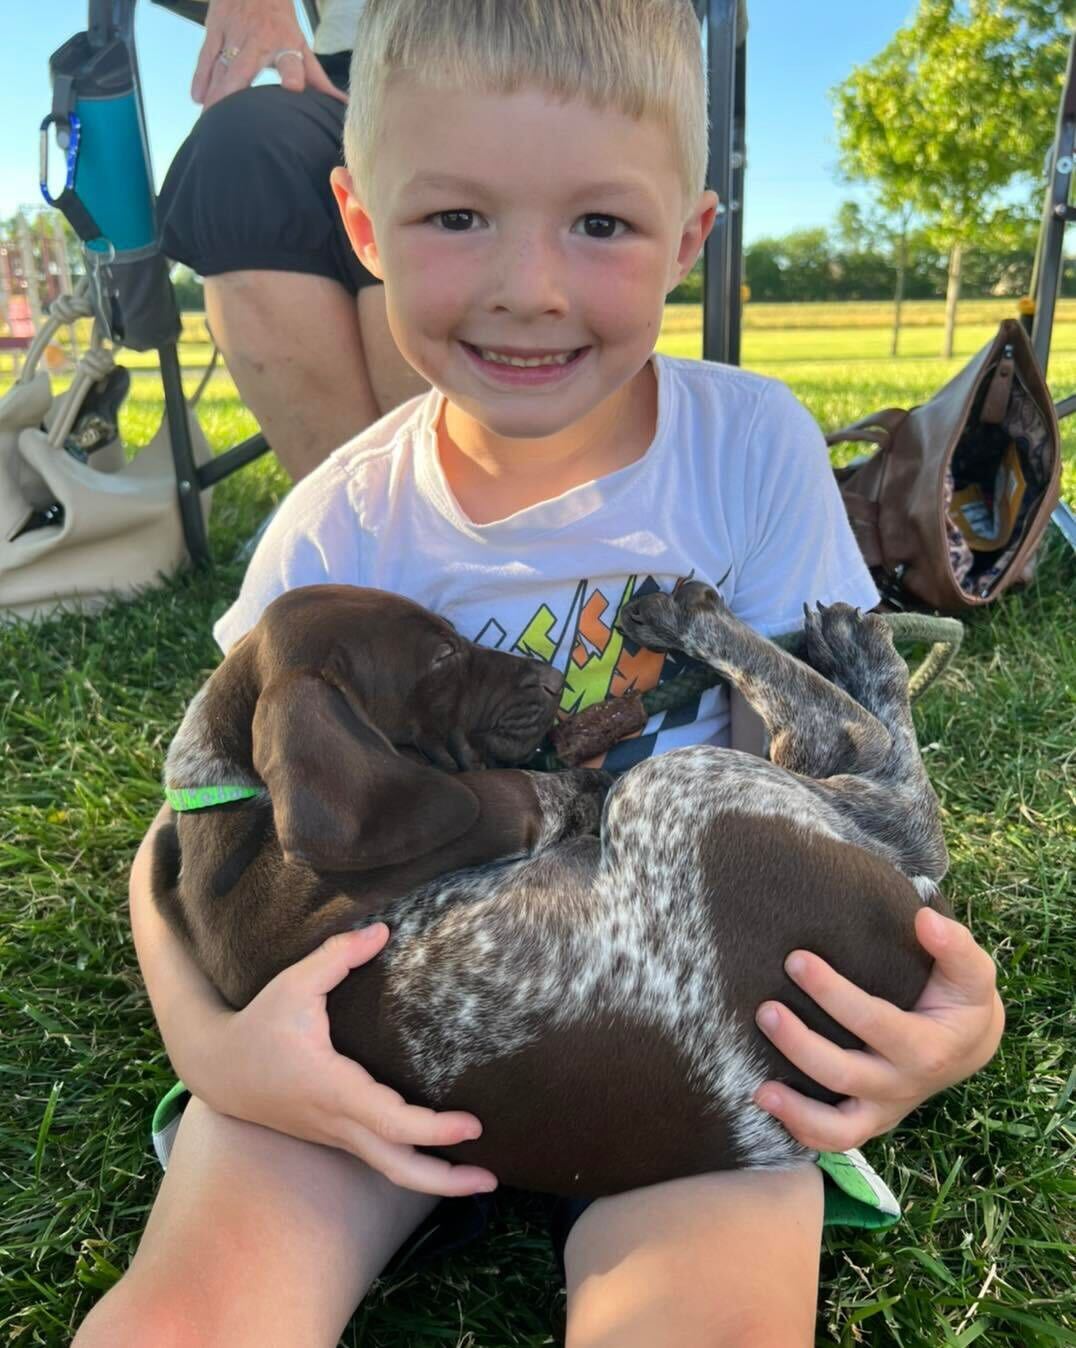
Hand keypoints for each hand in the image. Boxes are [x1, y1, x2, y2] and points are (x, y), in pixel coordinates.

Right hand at [189, 923, 497, 1196]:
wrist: (217, 1068)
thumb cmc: (258, 1025)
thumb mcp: (293, 984)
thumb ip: (337, 956)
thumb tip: (383, 931)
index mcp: (333, 1090)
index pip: (391, 1121)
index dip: (433, 1129)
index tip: (473, 1125)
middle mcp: (338, 1121)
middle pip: (396, 1168)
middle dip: (445, 1180)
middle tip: (491, 1179)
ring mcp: (336, 1134)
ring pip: (390, 1169)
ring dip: (435, 1179)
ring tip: (481, 1177)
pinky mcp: (336, 1134)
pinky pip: (380, 1157)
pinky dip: (413, 1163)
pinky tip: (442, 1157)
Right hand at [192, 0, 347, 109]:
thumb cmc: (280, 21)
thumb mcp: (300, 44)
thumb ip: (316, 77)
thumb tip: (341, 105)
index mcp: (284, 43)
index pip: (290, 60)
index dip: (291, 73)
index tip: (293, 87)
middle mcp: (258, 38)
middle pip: (244, 68)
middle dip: (235, 93)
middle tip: (230, 120)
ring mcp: (233, 33)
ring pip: (222, 66)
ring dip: (215, 92)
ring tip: (212, 119)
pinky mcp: (215, 28)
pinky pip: (206, 56)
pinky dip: (201, 77)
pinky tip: (198, 98)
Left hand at [752, 907, 1003, 1151]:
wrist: (968, 1044)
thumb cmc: (960, 998)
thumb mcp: (972, 972)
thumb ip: (953, 945)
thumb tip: (924, 917)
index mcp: (928, 1047)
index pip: (873, 1023)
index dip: (832, 994)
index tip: (796, 959)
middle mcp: (903, 1085)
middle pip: (845, 1073)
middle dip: (800, 1044)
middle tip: (765, 1011)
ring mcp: (884, 1108)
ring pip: (839, 1126)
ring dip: (796, 1109)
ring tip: (760, 1087)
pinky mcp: (869, 1119)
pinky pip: (835, 1139)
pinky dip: (803, 1131)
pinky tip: (770, 1105)